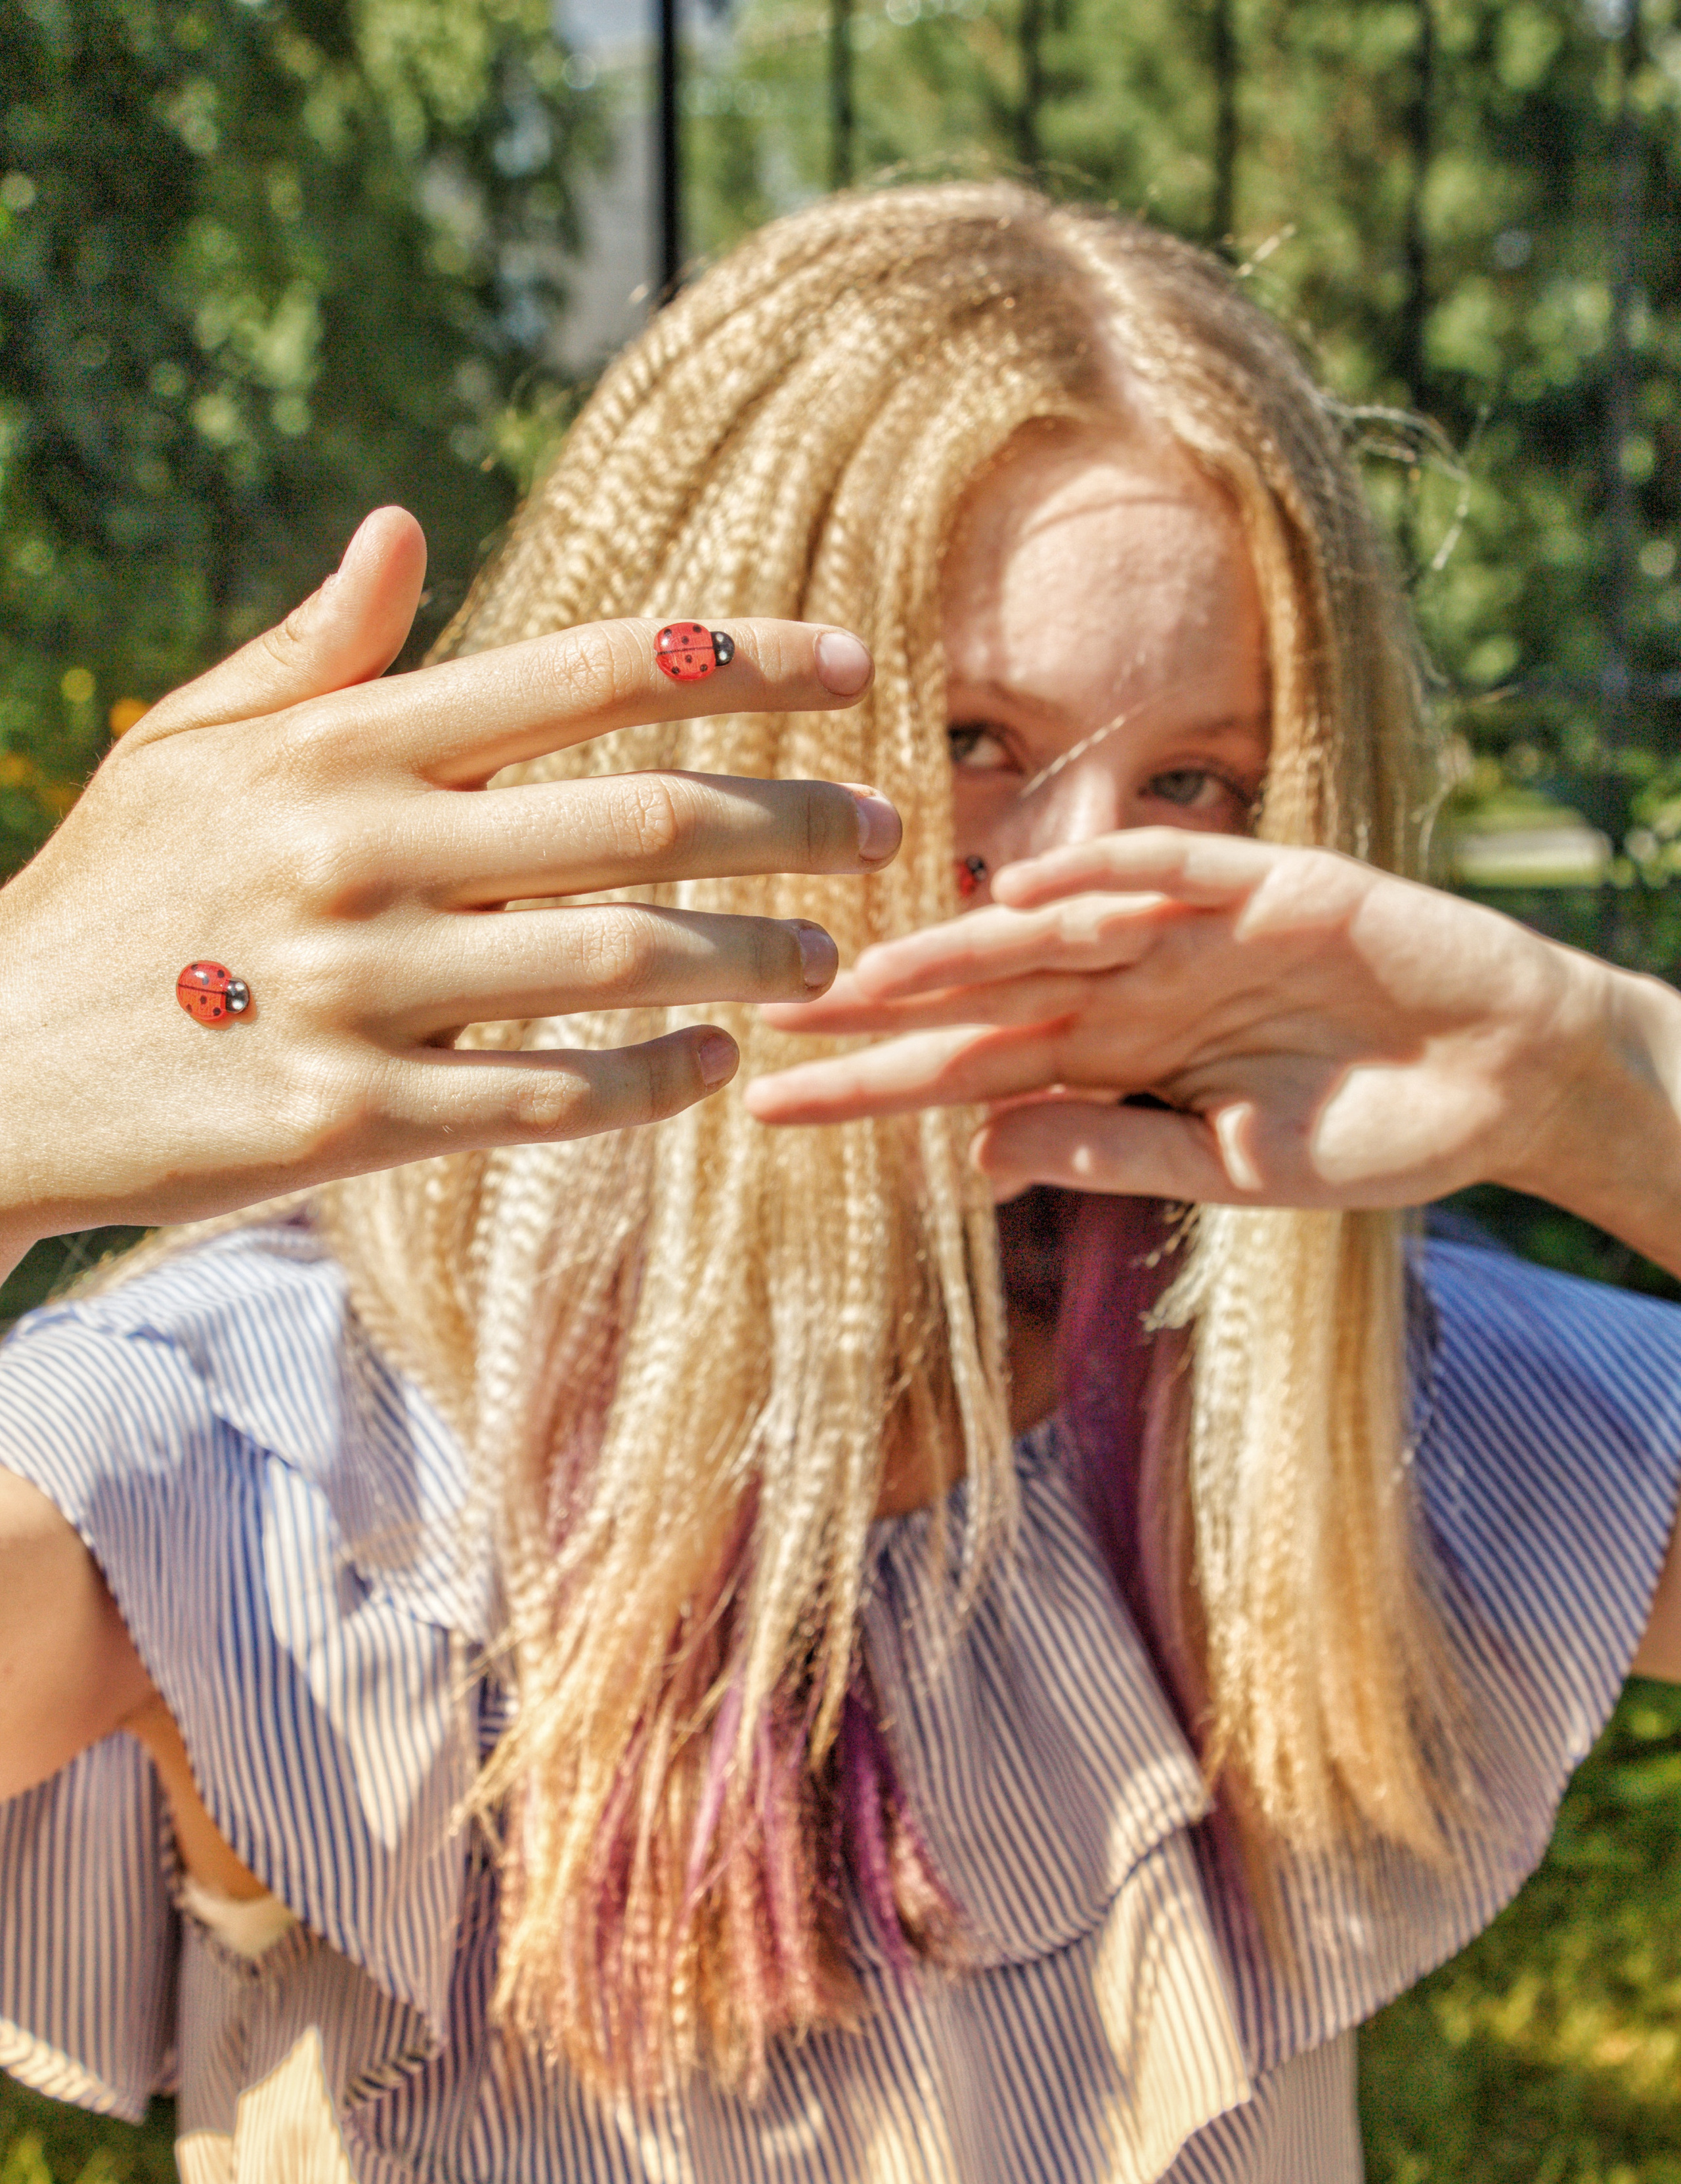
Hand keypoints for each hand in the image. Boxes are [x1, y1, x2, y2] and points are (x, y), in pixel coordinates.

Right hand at [0, 509, 896, 1267]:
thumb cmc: (110, 897)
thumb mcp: (189, 750)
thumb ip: (315, 651)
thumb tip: (404, 530)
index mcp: (336, 746)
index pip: (581, 674)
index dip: (737, 662)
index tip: (850, 663)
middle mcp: (360, 854)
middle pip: (637, 818)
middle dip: (790, 818)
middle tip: (887, 828)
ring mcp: (356, 994)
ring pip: (619, 964)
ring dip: (750, 955)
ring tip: (826, 956)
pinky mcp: (349, 1123)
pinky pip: (551, 1101)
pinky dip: (654, 1082)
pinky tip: (716, 1063)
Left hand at [746, 828, 1666, 1221]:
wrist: (1510, 1077)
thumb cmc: (1374, 1134)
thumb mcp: (1232, 1172)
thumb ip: (1114, 1155)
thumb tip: (973, 1158)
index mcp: (1118, 1063)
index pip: (968, 1073)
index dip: (871, 1086)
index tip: (775, 1107)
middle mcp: (1132, 990)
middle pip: (980, 998)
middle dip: (878, 1011)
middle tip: (770, 1017)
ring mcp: (1193, 934)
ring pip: (1048, 932)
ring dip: (955, 949)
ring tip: (862, 973)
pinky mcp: (1268, 884)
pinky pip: (1169, 868)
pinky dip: (1100, 873)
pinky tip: (1022, 892)